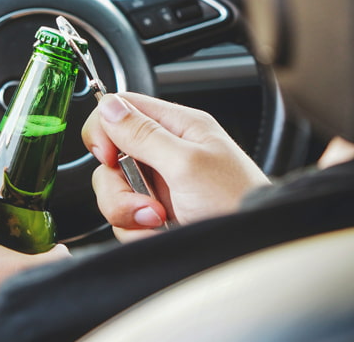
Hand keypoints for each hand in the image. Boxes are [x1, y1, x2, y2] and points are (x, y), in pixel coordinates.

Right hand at [82, 93, 269, 241]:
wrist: (249, 248)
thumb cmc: (236, 202)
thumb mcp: (187, 164)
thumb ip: (144, 134)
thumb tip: (109, 106)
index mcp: (178, 126)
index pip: (122, 108)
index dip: (104, 130)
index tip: (108, 157)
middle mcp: (165, 152)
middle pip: (110, 157)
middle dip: (119, 186)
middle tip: (146, 201)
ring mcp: (158, 185)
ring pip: (113, 191)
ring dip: (128, 212)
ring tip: (159, 220)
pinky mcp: (154, 213)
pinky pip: (123, 218)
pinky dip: (136, 230)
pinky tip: (161, 231)